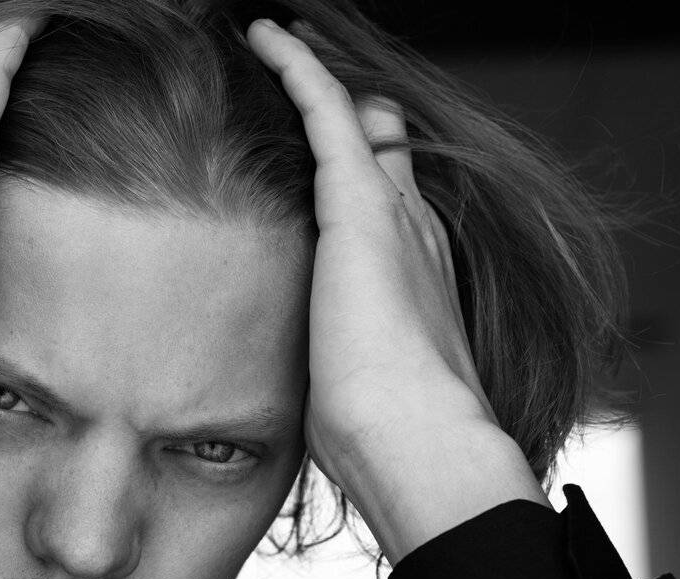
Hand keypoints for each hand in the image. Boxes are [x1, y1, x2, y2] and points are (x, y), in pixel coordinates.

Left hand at [246, 18, 547, 562]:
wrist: (414, 438)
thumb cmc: (382, 437)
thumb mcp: (354, 391)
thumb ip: (342, 370)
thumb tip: (327, 397)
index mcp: (412, 275)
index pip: (385, 202)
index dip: (360, 170)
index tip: (328, 155)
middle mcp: (410, 229)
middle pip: (376, 149)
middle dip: (345, 117)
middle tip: (303, 77)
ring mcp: (390, 210)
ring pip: (350, 117)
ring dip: (314, 79)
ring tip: (275, 41)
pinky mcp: (360, 200)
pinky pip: (326, 105)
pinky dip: (297, 66)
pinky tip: (265, 36)